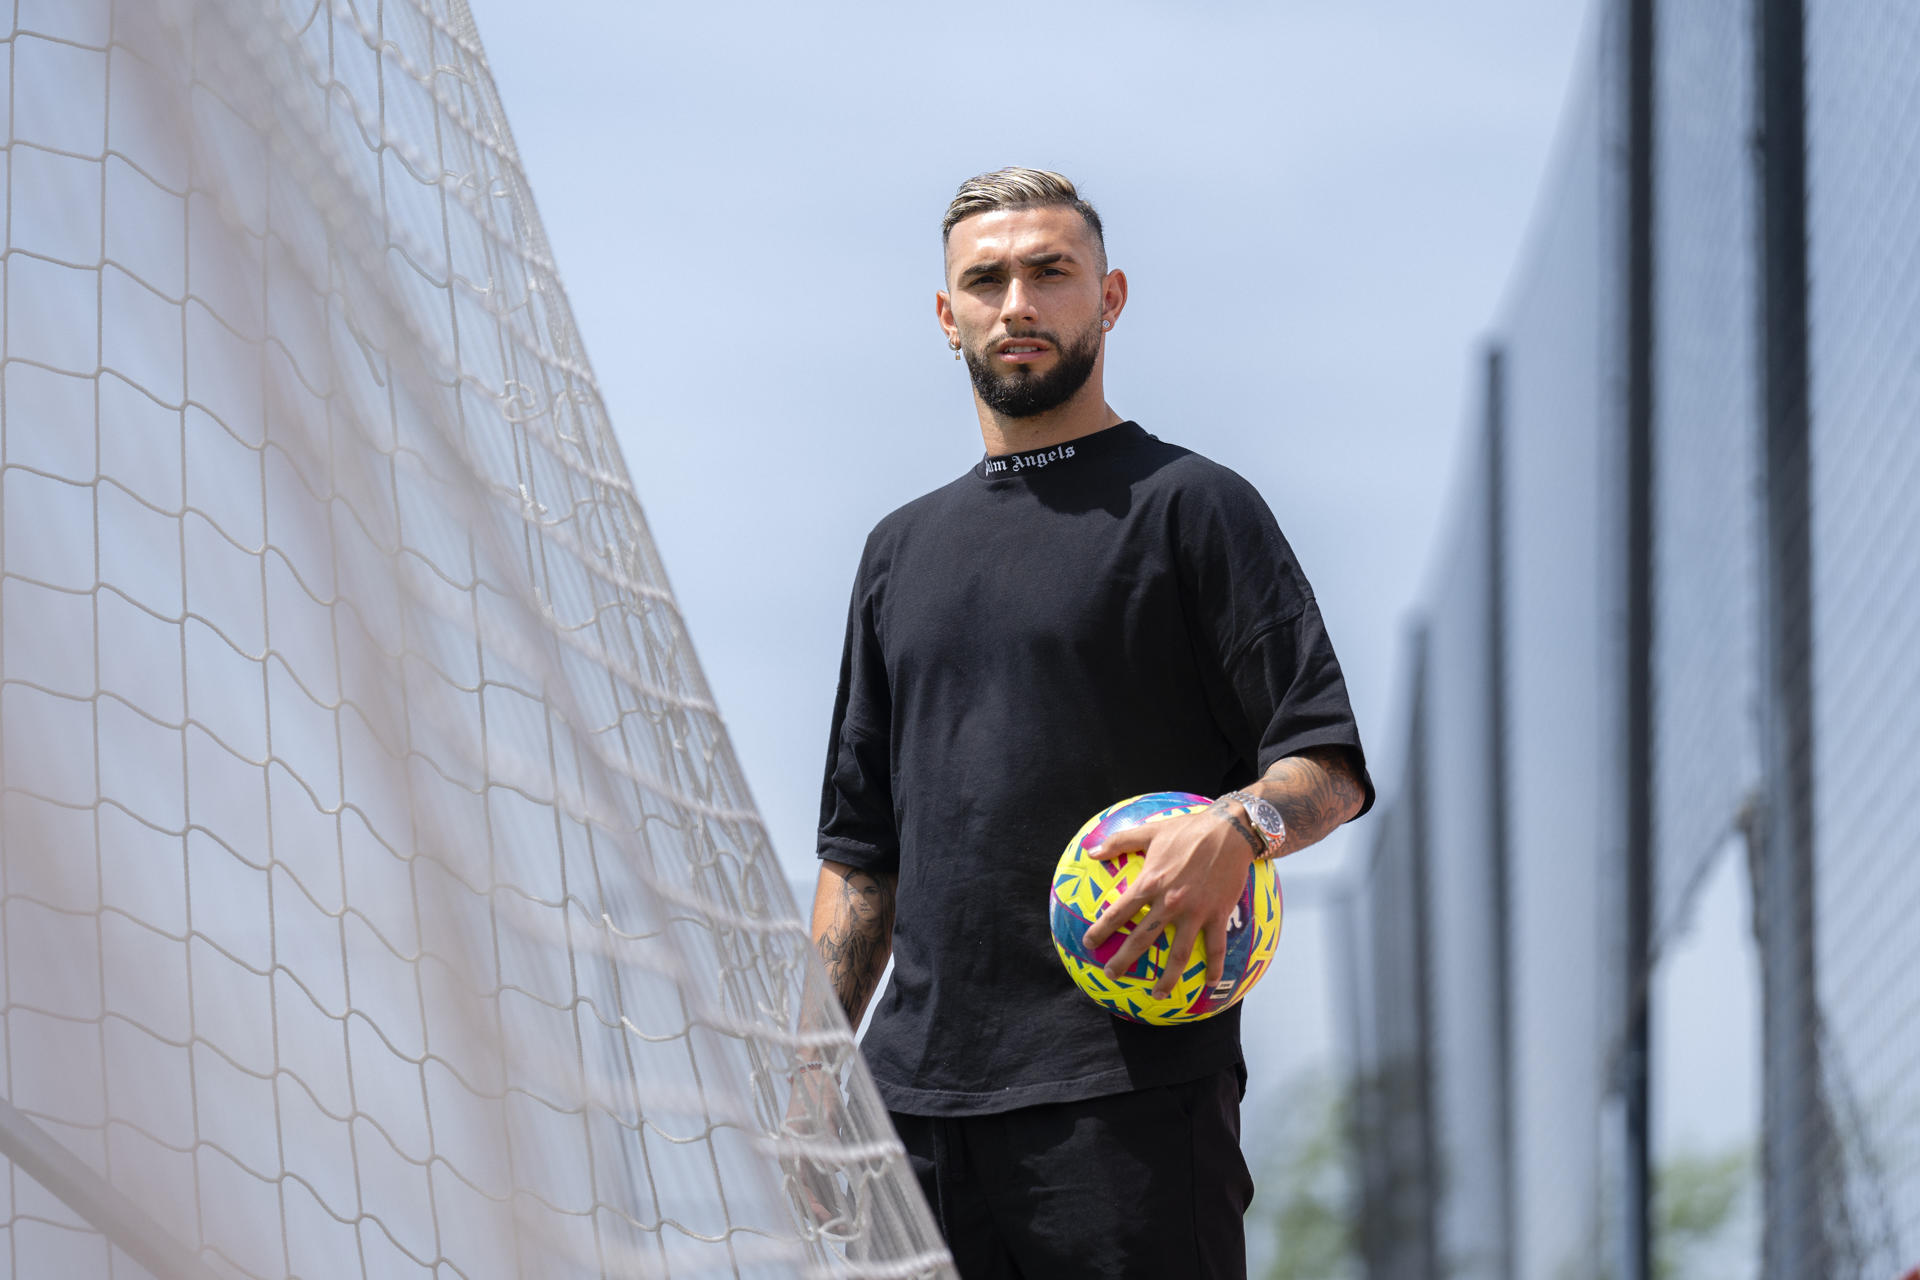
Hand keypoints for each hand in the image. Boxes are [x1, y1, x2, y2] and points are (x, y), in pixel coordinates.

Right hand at [780, 1064, 853, 1231]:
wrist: (815, 1065)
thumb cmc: (818, 1087)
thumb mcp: (825, 1114)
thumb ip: (827, 1140)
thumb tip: (832, 1171)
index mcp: (790, 1147)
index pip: (801, 1187)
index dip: (814, 1206)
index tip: (828, 1220)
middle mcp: (792, 1152)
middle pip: (803, 1190)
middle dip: (817, 1210)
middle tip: (836, 1229)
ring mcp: (801, 1149)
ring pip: (809, 1184)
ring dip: (821, 1201)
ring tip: (838, 1220)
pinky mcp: (811, 1145)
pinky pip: (815, 1174)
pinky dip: (824, 1188)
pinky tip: (837, 1196)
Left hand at [1080, 802, 1260, 999]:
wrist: (1230, 830)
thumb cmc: (1188, 829)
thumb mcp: (1150, 831)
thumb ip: (1119, 842)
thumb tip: (1091, 852)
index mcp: (1150, 883)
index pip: (1119, 912)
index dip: (1101, 930)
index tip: (1089, 944)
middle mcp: (1170, 903)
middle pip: (1142, 939)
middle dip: (1124, 960)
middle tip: (1111, 975)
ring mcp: (1195, 912)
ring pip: (1179, 953)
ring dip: (1168, 978)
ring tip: (1158, 995)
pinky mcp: (1218, 915)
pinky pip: (1215, 947)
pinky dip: (1215, 967)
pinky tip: (1210, 983)